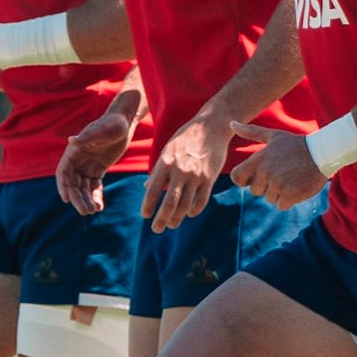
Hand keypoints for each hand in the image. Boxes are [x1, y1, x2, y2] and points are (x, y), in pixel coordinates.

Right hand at [56, 100, 137, 213]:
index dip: (63, 186)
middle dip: (77, 198)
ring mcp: (87, 166)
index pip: (63, 172)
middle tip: (85, 211)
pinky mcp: (97, 170)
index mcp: (74, 151)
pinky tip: (99, 207)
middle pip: (73, 183)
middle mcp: (77, 160)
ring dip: (85, 200)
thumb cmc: (113, 124)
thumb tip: (72, 140)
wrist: (124, 123)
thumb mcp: (102, 130)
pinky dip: (95, 196)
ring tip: (92, 211)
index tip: (67, 199)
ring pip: (83, 188)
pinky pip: (94, 186)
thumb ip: (87, 137)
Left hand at [143, 112, 237, 231]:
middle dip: (161, 219)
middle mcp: (180, 170)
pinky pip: (201, 200)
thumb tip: (146, 187)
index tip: (145, 215)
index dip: (148, 205)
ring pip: (185, 205)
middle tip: (156, 229)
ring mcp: (196, 175)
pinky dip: (194, 210)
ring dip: (177, 218)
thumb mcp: (168, 149)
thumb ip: (158, 169)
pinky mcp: (209, 178)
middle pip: (169, 202)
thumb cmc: (186, 137)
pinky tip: (189, 214)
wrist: (212, 126)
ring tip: (171, 225)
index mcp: (166, 162)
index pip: (153, 190)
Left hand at [228, 129, 326, 209]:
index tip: (256, 176)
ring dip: (279, 192)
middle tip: (281, 174)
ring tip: (291, 178)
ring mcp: (277, 185)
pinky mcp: (290, 195)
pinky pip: (281, 205)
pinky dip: (289, 199)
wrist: (322, 153)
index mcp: (258, 159)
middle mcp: (265, 173)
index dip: (244, 179)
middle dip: (265, 186)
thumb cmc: (295, 144)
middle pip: (254, 190)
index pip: (237, 177)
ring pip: (269, 198)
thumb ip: (251, 132)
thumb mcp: (273, 135)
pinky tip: (296, 186)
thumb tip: (231, 123)